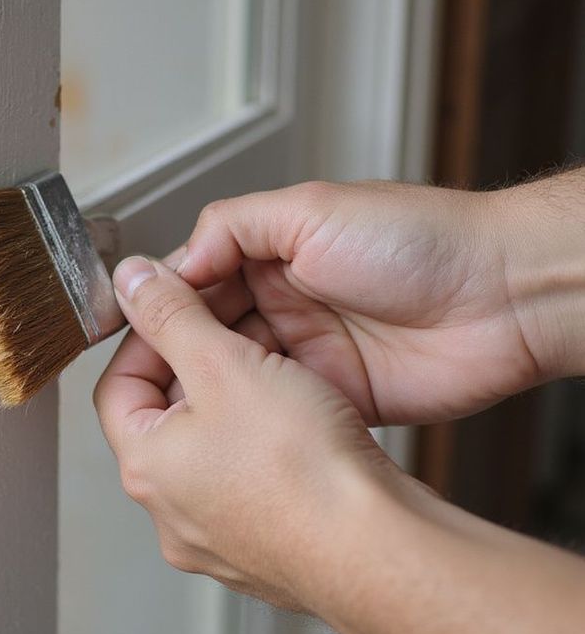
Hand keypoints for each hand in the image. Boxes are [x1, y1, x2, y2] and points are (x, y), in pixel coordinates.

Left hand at [94, 256, 397, 610]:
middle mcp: (173, 513)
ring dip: (239, 405)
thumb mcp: (224, 365)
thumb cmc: (302, 471)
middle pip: (168, 418)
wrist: (378, 551)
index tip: (180, 308)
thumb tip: (131, 281)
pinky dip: (270, 447)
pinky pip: (255, 483)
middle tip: (238, 333)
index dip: (147, 336)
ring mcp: (220, 539)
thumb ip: (172, 316)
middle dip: (200, 367)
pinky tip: (306, 426)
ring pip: (216, 450)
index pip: (119, 386)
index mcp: (146, 469)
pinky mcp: (267, 549)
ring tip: (279, 374)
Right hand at [170, 180, 542, 424]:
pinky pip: (278, 409)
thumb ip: (234, 227)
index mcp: (275, 254)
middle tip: (148, 376)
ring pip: (237, 375)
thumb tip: (173, 260)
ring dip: (209, 387)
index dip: (162, 306)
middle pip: (210, 333)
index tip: (130, 326)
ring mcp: (310, 354)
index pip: (198, 282)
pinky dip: (250, 416)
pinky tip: (224, 424)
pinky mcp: (334, 397)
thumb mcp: (310, 210)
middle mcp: (287, 304)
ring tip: (174, 405)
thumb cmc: (422, 241)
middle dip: (178, 352)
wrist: (503, 298)